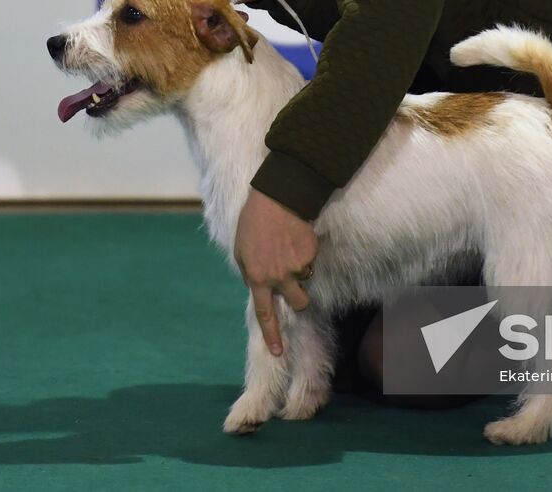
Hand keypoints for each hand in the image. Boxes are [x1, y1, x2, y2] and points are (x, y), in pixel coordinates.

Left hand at [234, 189, 317, 356]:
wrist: (276, 199)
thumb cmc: (253, 224)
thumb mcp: (240, 251)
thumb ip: (249, 274)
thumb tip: (257, 287)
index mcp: (257, 278)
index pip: (265, 314)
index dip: (272, 335)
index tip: (278, 352)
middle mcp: (278, 277)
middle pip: (298, 303)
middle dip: (299, 298)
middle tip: (294, 283)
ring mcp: (297, 267)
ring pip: (306, 281)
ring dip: (302, 273)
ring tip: (290, 251)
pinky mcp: (311, 255)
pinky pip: (311, 261)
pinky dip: (305, 253)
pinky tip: (295, 237)